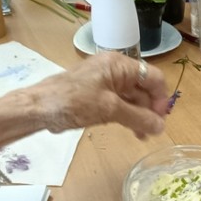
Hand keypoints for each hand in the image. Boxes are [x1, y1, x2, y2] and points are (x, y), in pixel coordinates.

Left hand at [0, 53, 170, 151]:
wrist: (39, 107)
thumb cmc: (74, 102)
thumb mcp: (109, 110)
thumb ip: (138, 118)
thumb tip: (161, 127)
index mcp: (119, 64)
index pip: (153, 77)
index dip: (160, 99)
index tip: (160, 120)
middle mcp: (114, 69)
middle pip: (143, 88)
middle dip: (150, 110)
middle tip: (152, 132)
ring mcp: (104, 82)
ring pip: (132, 98)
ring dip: (139, 116)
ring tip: (142, 136)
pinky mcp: (96, 94)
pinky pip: (119, 103)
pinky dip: (127, 116)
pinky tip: (130, 130)